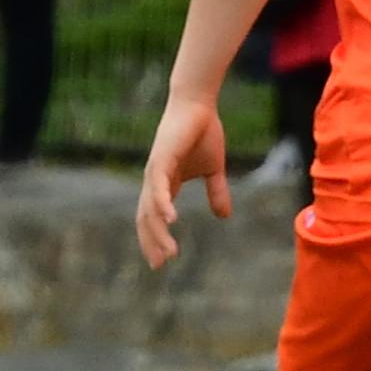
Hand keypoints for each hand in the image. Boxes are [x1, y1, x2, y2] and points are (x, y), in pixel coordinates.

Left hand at [135, 97, 230, 269]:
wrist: (199, 105)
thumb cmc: (203, 132)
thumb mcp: (214, 169)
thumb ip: (216, 192)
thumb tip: (224, 216)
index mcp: (165, 183)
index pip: (153, 217)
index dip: (154, 238)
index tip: (161, 260)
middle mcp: (155, 180)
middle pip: (147, 218)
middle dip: (152, 242)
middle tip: (159, 265)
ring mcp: (155, 170)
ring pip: (151, 208)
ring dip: (158, 232)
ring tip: (169, 253)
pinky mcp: (162, 159)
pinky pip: (159, 187)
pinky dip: (162, 205)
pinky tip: (170, 221)